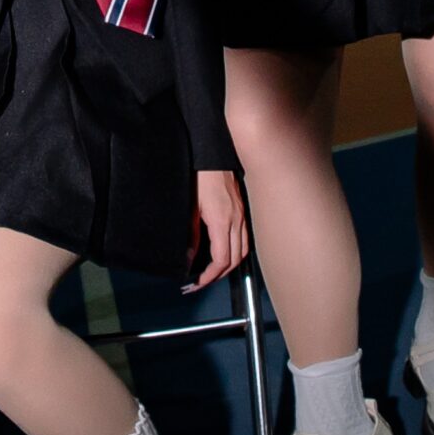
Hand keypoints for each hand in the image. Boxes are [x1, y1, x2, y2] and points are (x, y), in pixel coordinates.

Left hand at [184, 170, 249, 292]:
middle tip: (201, 282)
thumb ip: (192, 234)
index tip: (197, 282)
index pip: (221, 260)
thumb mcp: (190, 207)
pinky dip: (236, 250)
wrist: (213, 152)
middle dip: (219, 275)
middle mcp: (236, 221)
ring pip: (243, 250)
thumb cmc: (200, 175)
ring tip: (213, 271)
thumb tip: (189, 257)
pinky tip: (224, 251)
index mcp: (222, 221)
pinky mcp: (242, 209)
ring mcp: (242, 215)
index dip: (209, 276)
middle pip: (235, 259)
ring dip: (230, 264)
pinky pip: (244, 237)